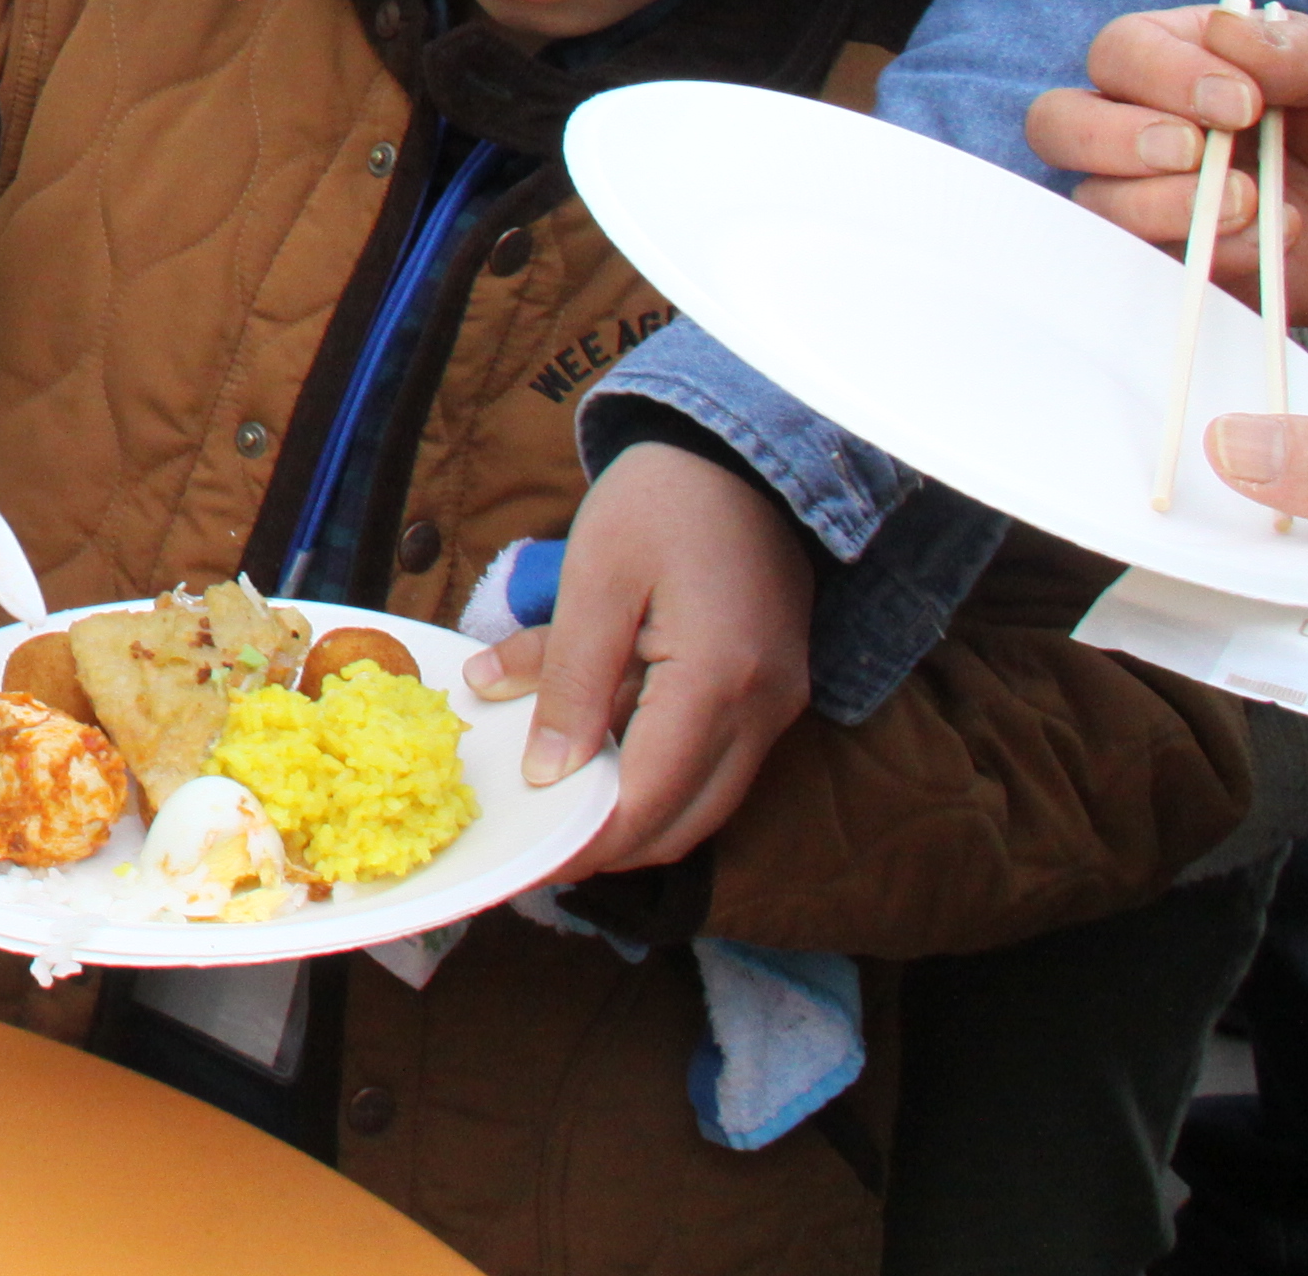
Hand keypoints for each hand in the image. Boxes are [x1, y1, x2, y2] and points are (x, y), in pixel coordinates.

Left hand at [467, 440, 814, 872]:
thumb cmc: (663, 500)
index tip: (530, 858)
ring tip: (557, 806)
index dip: (588, 842)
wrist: (743, 450)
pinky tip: (598, 751)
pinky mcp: (773, 689)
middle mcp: (764, 709)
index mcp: (719, 681)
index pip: (651, 801)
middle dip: (611, 845)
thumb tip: (547, 772)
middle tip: (537, 846)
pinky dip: (658, 769)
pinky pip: (716, 758)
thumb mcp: (596, 578)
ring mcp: (777, 703)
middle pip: (687, 819)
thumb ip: (569, 679)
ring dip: (634, 810)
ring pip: (706, 797)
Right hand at [1029, 1, 1307, 335]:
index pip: (1121, 52)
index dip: (1162, 76)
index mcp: (1185, 56)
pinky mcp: (1187, 261)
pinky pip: (1150, 264)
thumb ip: (1300, 45)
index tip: (1245, 103)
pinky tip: (1268, 239)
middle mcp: (1152, 122)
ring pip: (1091, 199)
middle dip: (1117, 138)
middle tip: (1198, 152)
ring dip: (1159, 202)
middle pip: (1061, 123)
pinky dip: (1203, 254)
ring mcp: (1161, 197)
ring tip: (1249, 202)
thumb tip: (1222, 33)